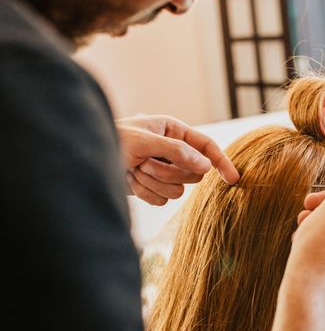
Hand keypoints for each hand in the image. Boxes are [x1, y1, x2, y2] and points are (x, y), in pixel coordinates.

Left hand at [116, 115, 238, 204]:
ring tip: (133, 170)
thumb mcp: (144, 141)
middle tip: (144, 163)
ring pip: (178, 189)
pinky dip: (145, 193)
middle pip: (193, 172)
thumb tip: (205, 165)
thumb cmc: (112, 140)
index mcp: (174, 131)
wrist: (85, 160)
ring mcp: (163, 170)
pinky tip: (129, 181)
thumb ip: (177, 151)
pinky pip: (162, 200)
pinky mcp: (153, 187)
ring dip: (154, 182)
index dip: (221, 162)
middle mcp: (172, 151)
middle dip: (169, 172)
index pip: (206, 147)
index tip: (234, 179)